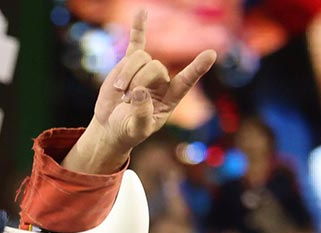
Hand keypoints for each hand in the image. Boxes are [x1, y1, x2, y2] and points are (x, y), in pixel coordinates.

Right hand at [79, 10, 216, 171]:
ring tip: (120, 92)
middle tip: (126, 100)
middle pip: (155, 66)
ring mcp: (146, 70)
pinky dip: (139, 27)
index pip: (187, 80)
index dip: (197, 68)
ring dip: (126, 74)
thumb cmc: (127, 131)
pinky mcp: (130, 64)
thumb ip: (141, 114)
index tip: (211, 54)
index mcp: (170, 97)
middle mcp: (162, 80)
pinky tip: (142, 12)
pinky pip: (137, 42)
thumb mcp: (136, 130)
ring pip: (141, 57)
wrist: (110, 127)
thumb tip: (139, 91)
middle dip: (138, 81)